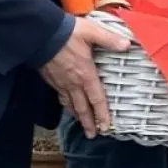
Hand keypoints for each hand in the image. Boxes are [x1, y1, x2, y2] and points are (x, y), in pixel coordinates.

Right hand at [40, 17, 129, 137]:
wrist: (40, 34)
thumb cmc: (67, 33)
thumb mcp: (92, 32)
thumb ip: (109, 39)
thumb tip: (127, 45)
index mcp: (86, 74)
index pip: (97, 98)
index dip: (102, 113)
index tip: (106, 127)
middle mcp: (73, 83)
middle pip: (82, 108)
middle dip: (88, 122)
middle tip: (92, 134)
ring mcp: (60, 83)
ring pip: (70, 104)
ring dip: (76, 116)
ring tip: (81, 125)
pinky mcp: (50, 79)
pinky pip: (60, 97)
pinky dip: (65, 105)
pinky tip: (67, 105)